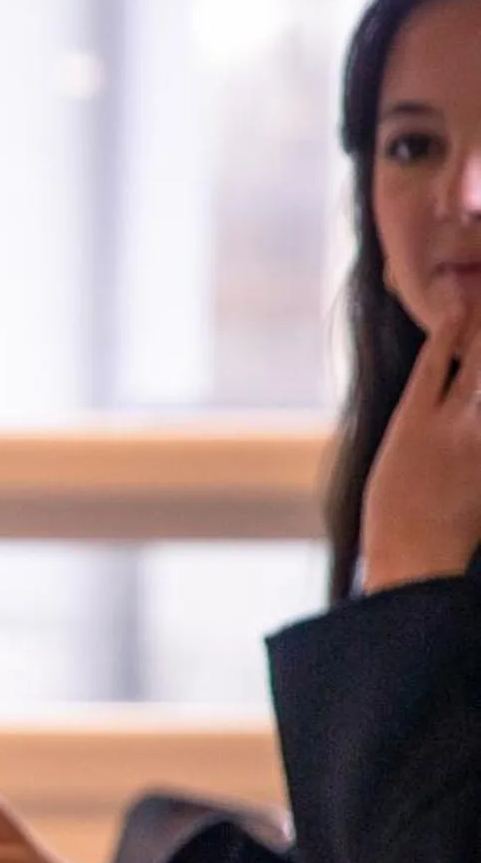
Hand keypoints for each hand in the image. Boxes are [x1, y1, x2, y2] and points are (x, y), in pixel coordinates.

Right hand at [360, 302, 480, 591]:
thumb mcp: (391, 461)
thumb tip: (437, 393)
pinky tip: (475, 413)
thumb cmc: (393, 519)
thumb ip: (418, 424)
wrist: (416, 561)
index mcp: (410, 425)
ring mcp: (478, 446)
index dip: (449, 326)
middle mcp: (450, 428)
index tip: (458, 300)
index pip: (435, 360)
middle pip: (477, 365)